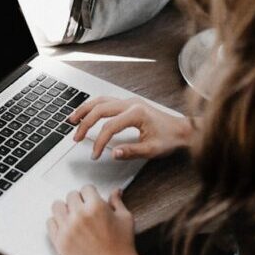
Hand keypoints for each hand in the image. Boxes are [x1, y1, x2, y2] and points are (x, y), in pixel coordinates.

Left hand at [47, 185, 145, 254]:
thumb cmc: (123, 246)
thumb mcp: (125, 219)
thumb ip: (117, 202)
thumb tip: (116, 191)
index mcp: (96, 206)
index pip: (86, 188)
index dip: (91, 194)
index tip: (92, 200)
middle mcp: (79, 215)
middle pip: (71, 196)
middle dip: (79, 201)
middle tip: (85, 210)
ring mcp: (67, 229)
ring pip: (57, 206)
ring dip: (65, 209)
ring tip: (73, 217)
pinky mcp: (60, 242)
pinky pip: (50, 223)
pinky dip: (57, 223)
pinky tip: (66, 227)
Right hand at [69, 96, 193, 160]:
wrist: (182, 130)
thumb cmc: (170, 138)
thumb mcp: (152, 150)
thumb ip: (131, 151)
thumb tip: (113, 153)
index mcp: (136, 113)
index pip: (109, 127)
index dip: (99, 142)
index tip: (95, 154)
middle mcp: (130, 103)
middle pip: (100, 109)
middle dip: (85, 123)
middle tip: (76, 137)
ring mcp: (129, 101)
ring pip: (100, 100)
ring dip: (85, 110)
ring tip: (72, 120)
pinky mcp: (128, 103)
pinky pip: (106, 101)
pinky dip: (93, 106)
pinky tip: (86, 113)